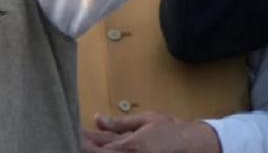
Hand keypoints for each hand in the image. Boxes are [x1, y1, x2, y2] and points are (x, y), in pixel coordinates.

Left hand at [82, 112, 220, 152]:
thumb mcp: (146, 121)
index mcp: (130, 146)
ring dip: (95, 149)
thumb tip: (98, 119)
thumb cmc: (172, 132)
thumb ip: (120, 123)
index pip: (96, 147)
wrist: (196, 147)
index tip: (72, 132)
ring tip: (83, 142)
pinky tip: (101, 146)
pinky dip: (108, 152)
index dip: (82, 140)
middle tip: (73, 137)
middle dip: (85, 146)